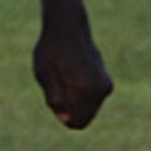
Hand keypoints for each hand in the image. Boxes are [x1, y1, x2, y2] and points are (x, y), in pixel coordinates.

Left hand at [32, 0, 113, 130]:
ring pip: (88, 109)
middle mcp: (100, 89)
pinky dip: (82, 93)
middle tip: (59, 84)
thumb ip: (54, 99)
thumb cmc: (51, 50)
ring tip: (65, 77)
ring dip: (75, 100)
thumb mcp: (43, 75)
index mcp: (85, 89)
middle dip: (70, 108)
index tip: (55, 96)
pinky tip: (73, 74)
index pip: (76, 123)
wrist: (68, 26)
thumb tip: (66, 118)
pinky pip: (91, 99)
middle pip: (83, 117)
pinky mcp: (106, 82)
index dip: (63, 116)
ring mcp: (105, 85)